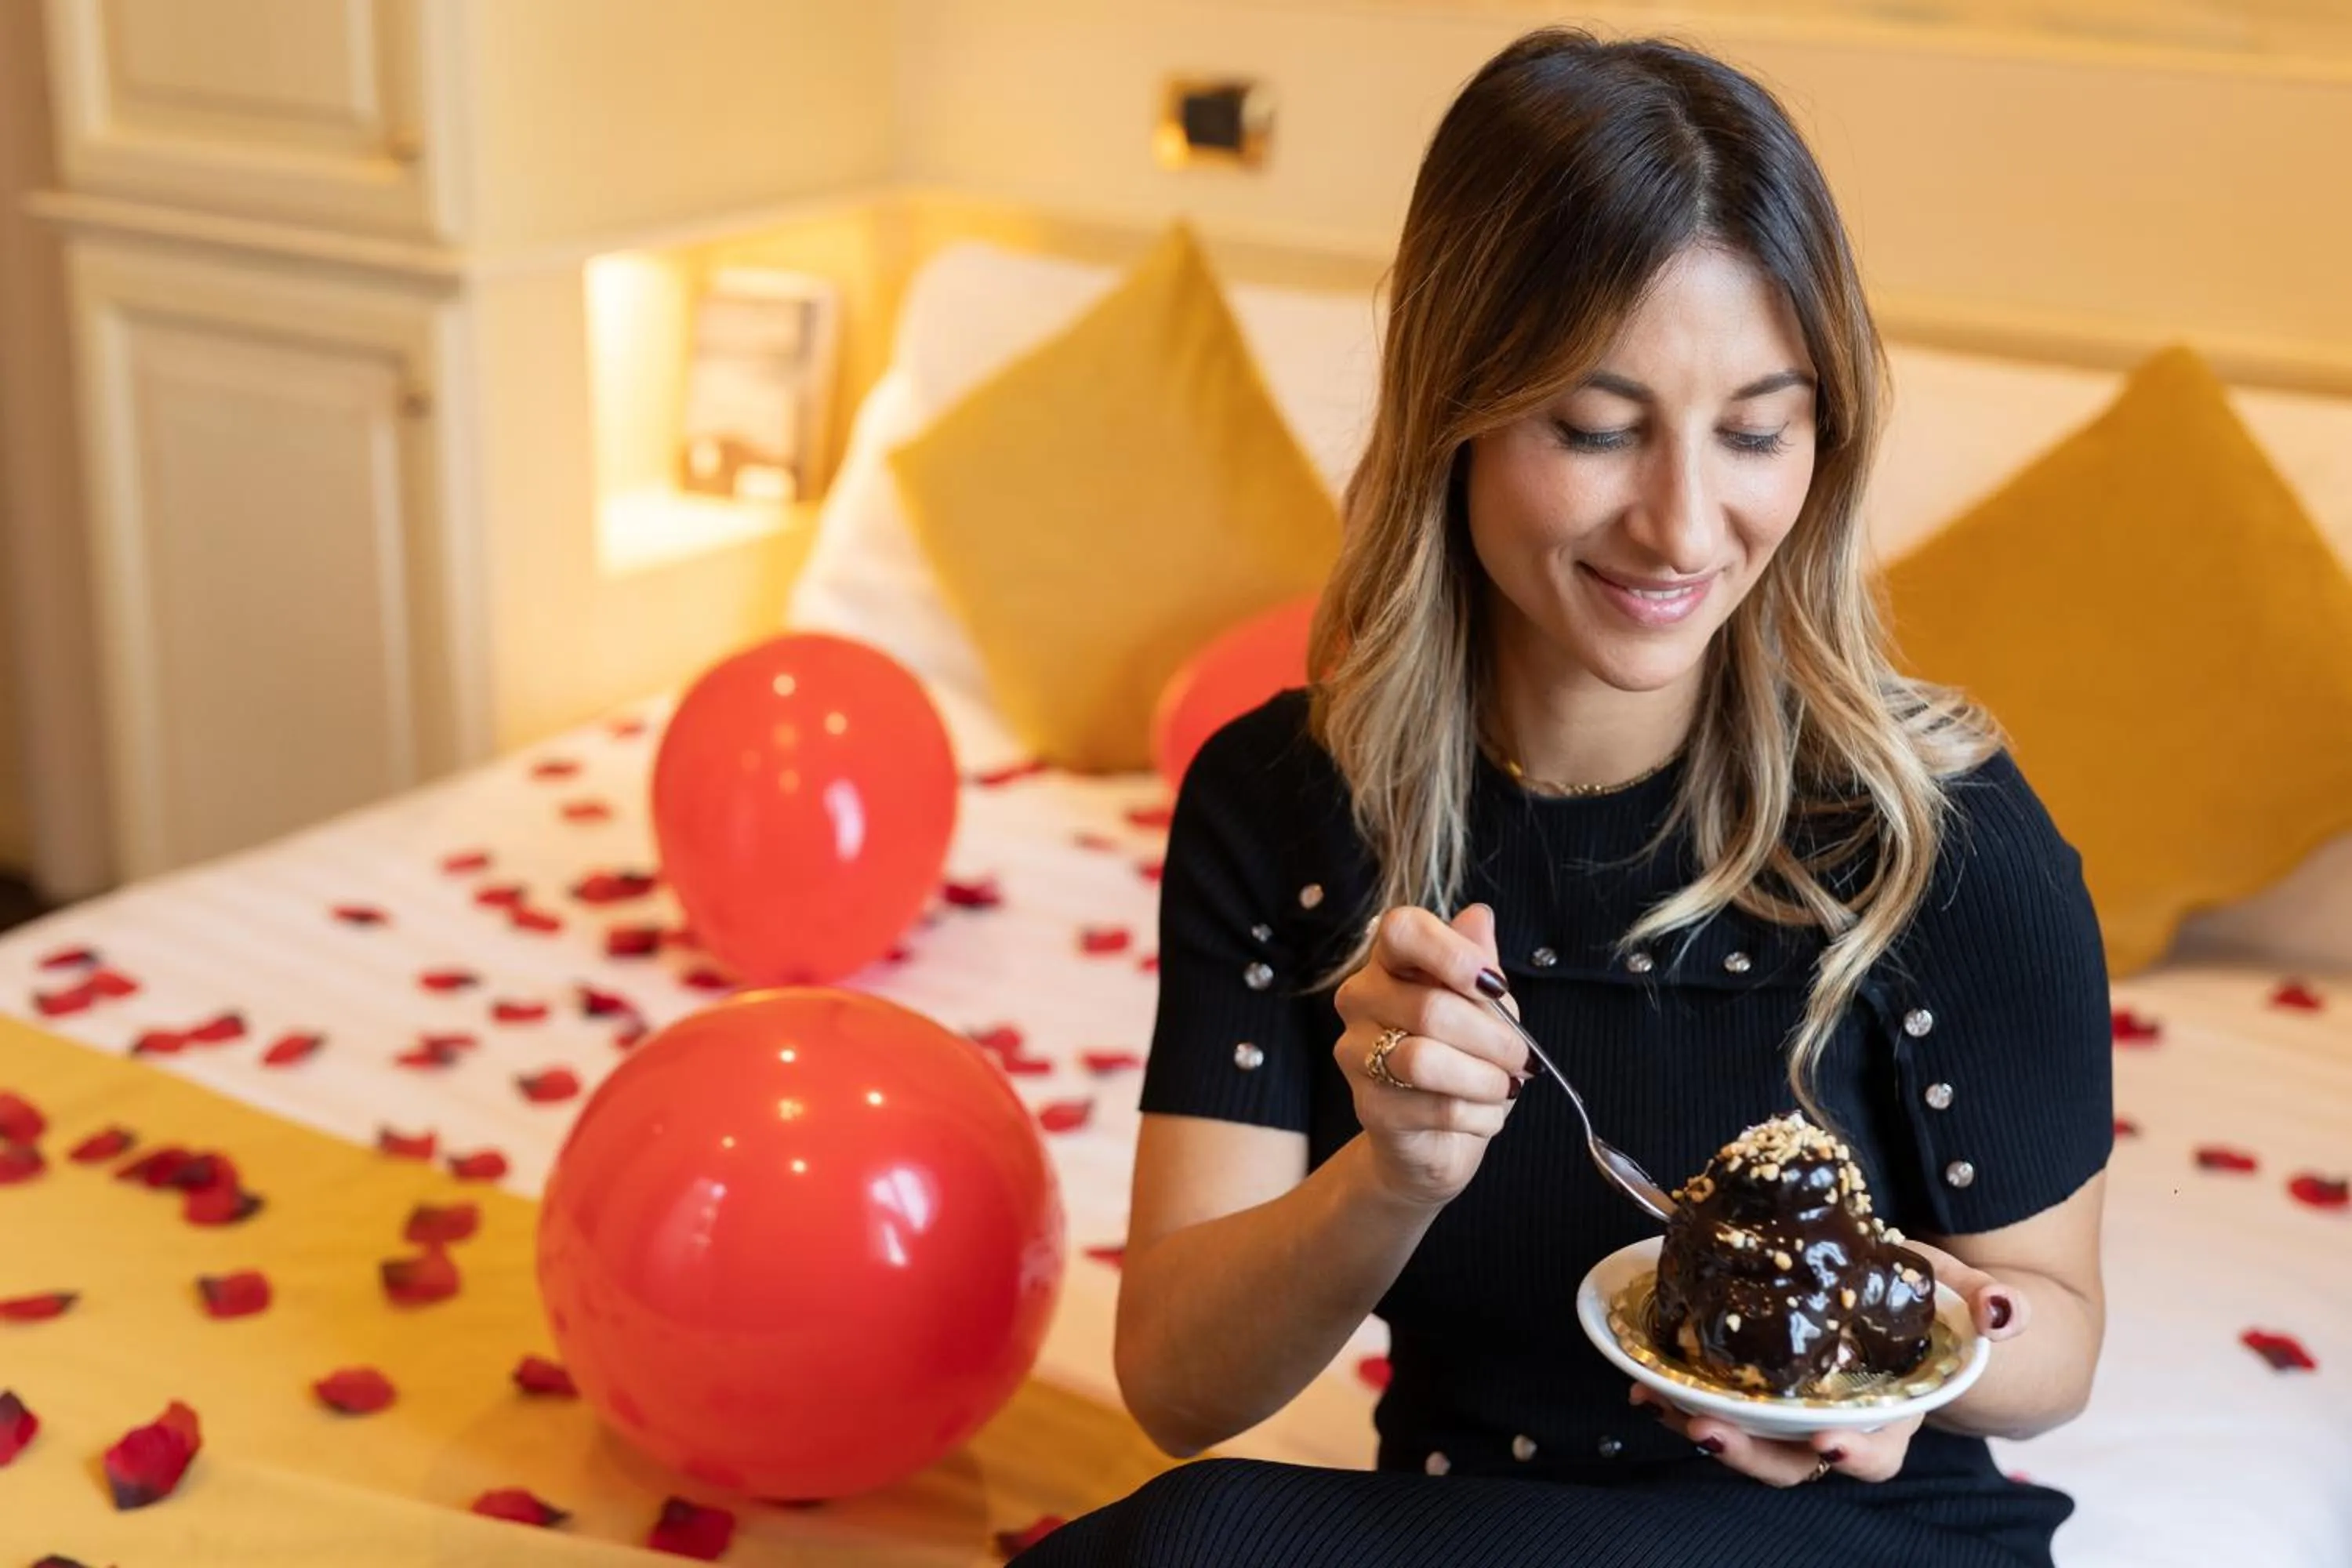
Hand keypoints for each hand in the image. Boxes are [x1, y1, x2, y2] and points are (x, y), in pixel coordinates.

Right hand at [1332, 903, 1530, 1209]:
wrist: (1436, 1133)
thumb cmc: (1461, 1056)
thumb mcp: (1482, 1004)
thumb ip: (1478, 963)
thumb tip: (1479, 916)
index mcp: (1389, 963)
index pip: (1401, 931)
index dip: (1451, 953)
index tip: (1493, 985)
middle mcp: (1360, 999)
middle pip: (1429, 1008)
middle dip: (1493, 1038)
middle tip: (1521, 1057)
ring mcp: (1356, 1054)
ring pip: (1425, 1061)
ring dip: (1484, 1078)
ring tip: (1505, 1086)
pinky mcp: (1368, 1107)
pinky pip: (1435, 1108)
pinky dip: (1478, 1114)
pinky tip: (1486, 1113)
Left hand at [1630, 1244, 2028, 1484]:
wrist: (1894, 1293)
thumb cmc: (1927, 1299)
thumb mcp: (1957, 1288)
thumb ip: (1985, 1300)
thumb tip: (2007, 1311)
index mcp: (1892, 1413)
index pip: (1877, 1451)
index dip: (1855, 1455)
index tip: (1830, 1445)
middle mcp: (1837, 1425)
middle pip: (1792, 1461)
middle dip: (1749, 1453)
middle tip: (1706, 1429)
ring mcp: (1789, 1412)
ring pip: (1743, 1440)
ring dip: (1698, 1426)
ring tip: (1657, 1402)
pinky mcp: (1752, 1389)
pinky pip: (1714, 1405)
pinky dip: (1676, 1397)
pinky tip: (1643, 1383)